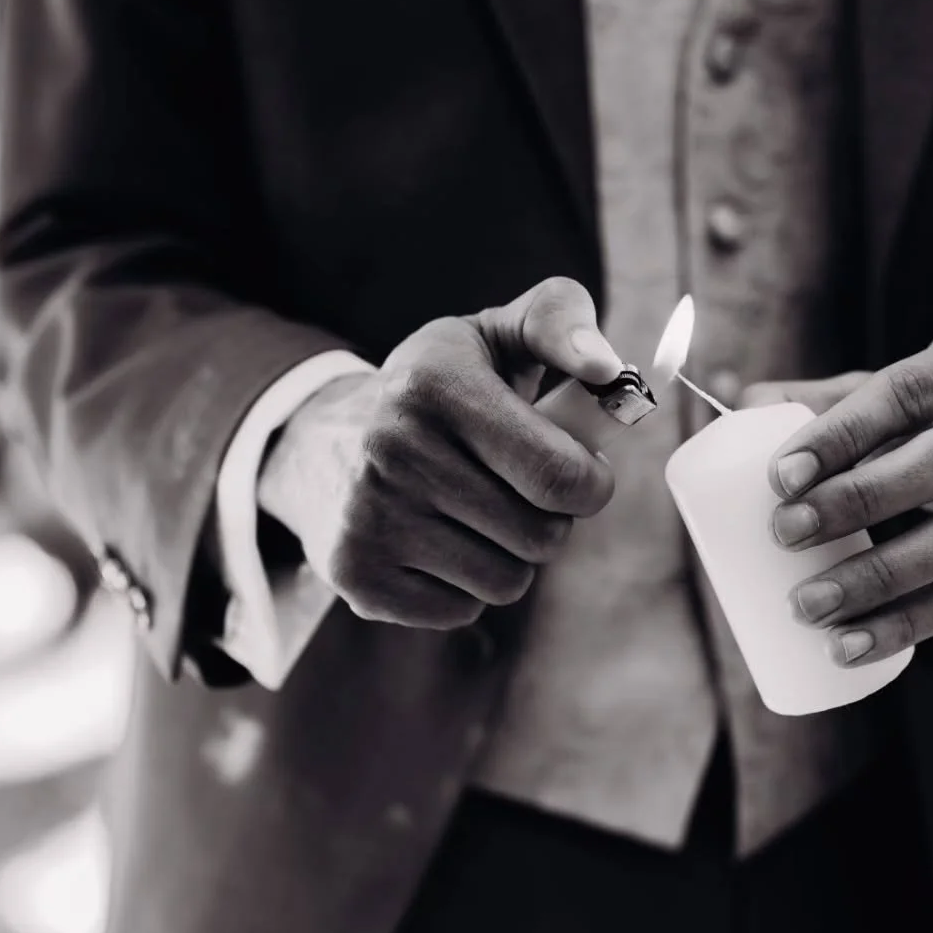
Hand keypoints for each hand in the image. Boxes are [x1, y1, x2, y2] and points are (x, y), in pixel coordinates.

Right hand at [257, 277, 622, 628]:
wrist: (326, 441)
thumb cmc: (440, 389)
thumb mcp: (495, 334)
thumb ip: (561, 321)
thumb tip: (605, 369)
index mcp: (434, 384)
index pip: (559, 475)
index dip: (592, 483)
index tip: (582, 471)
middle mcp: (392, 450)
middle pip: (540, 537)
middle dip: (549, 519)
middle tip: (518, 489)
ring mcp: (367, 517)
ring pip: (505, 582)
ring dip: (508, 555)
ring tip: (474, 513)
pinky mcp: (355, 574)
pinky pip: (461, 611)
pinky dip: (464, 587)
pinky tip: (436, 543)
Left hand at [741, 322, 932, 666]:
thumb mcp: (908, 391)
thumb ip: (828, 397)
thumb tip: (742, 403)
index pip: (907, 392)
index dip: (841, 434)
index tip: (780, 476)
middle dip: (857, 502)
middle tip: (784, 533)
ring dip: (878, 578)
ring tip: (808, 606)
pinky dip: (905, 625)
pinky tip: (851, 645)